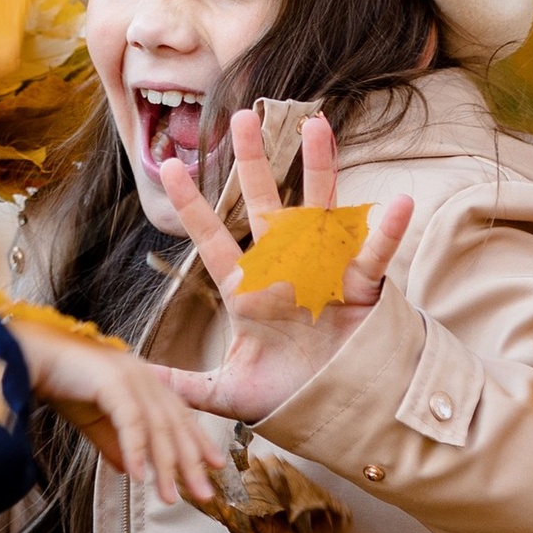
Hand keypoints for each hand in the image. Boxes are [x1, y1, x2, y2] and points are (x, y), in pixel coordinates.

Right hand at [7, 318, 232, 511]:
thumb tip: (131, 471)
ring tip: (169, 497)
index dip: (198, 441)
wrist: (29, 358)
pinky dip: (136, 451)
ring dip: (164, 466)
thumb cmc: (61, 384)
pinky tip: (137, 477)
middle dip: (191, 463)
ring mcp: (130, 376)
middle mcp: (143, 376)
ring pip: (156, 428)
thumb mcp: (95, 421)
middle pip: (175, 425)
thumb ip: (115, 444)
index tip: (214, 467)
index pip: (180, 415)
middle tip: (202, 495)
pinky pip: (130, 422)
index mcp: (144, 380)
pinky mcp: (111, 381)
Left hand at [155, 113, 412, 423]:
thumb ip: (183, 384)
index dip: (192, 205)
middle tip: (241, 117)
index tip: (170, 166)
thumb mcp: (228, 392)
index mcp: (248, 290)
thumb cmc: (285, 396)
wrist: (338, 415)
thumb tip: (133, 375)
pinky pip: (372, 254)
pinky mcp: (360, 288)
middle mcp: (284, 269)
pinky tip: (399, 203)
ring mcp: (323, 272)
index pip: (213, 239)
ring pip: (319, 210)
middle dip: (254, 161)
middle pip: (265, 205)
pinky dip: (386, 231)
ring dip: (319, 168)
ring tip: (317, 125)